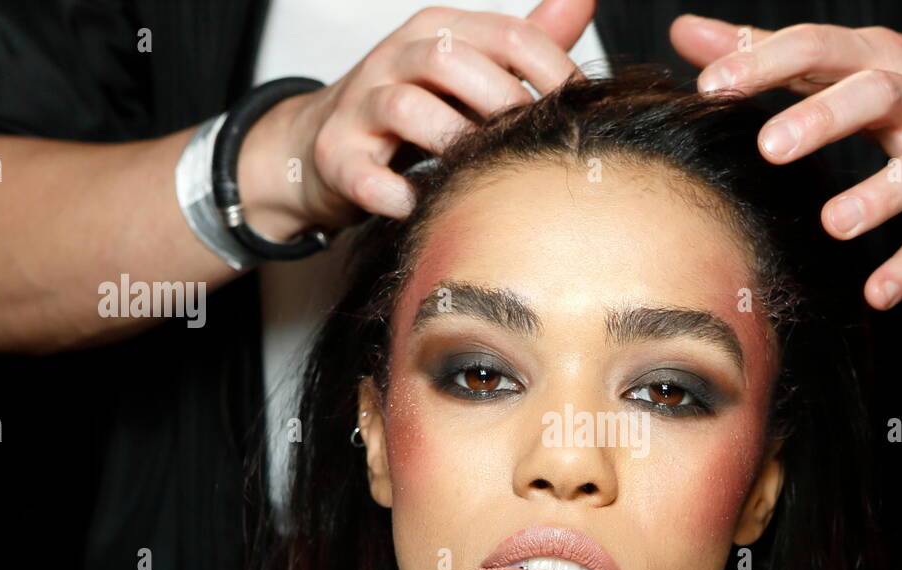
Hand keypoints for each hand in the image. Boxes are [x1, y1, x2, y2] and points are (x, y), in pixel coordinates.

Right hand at [240, 0, 594, 236]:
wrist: (322, 146)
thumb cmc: (414, 109)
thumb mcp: (470, 68)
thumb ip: (524, 43)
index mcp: (439, 32)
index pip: (508, 36)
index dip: (554, 76)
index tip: (580, 117)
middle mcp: (397, 58)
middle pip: (454, 63)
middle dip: (503, 107)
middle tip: (531, 147)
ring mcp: (361, 107)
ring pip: (406, 108)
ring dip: (451, 144)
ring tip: (479, 175)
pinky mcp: (336, 157)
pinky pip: (364, 174)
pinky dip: (395, 194)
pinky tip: (421, 206)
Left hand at [670, 15, 901, 309]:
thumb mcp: (840, 60)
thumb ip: (763, 50)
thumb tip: (686, 34)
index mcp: (875, 57)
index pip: (816, 48)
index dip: (763, 62)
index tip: (711, 84)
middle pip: (874, 96)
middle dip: (824, 119)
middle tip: (770, 147)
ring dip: (881, 196)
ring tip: (836, 223)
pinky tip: (878, 292)